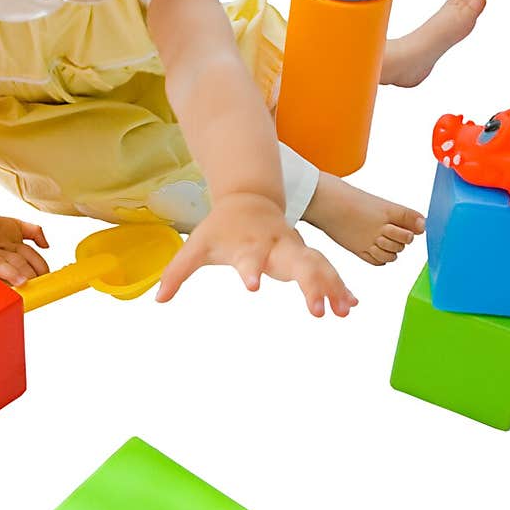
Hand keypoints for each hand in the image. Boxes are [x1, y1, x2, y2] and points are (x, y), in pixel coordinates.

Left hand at [155, 193, 357, 316]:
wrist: (249, 198)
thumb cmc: (221, 227)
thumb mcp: (196, 246)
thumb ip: (178, 272)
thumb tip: (158, 298)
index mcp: (249, 244)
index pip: (250, 258)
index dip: (251, 270)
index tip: (251, 286)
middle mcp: (277, 246)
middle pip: (298, 263)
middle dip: (310, 285)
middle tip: (317, 311)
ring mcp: (295, 249)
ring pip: (320, 265)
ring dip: (333, 287)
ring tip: (344, 311)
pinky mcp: (306, 254)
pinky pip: (328, 270)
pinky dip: (340, 287)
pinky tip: (351, 306)